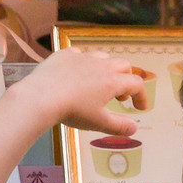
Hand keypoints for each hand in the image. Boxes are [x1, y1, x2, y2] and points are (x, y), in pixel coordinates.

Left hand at [11, 50, 148, 136]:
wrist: (40, 97)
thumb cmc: (73, 111)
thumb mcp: (98, 123)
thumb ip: (119, 126)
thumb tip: (134, 128)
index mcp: (112, 82)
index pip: (137, 84)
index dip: (142, 96)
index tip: (140, 108)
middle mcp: (101, 65)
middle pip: (123, 65)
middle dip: (126, 79)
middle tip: (119, 96)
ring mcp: (82, 57)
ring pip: (103, 56)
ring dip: (107, 68)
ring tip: (99, 83)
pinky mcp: (64, 55)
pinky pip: (79, 54)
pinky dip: (84, 63)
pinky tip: (77, 73)